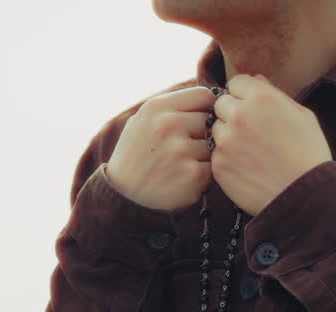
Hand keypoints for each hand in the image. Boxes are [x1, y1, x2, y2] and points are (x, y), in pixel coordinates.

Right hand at [104, 86, 216, 211]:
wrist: (121, 192)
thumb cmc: (136, 152)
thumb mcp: (143, 119)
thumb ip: (173, 105)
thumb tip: (213, 96)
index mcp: (158, 107)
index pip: (205, 96)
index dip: (206, 109)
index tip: (199, 120)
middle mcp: (169, 125)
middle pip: (212, 120)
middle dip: (204, 133)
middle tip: (186, 146)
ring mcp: (182, 150)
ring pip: (214, 145)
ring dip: (203, 155)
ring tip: (181, 163)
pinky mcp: (193, 175)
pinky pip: (213, 167)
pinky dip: (203, 174)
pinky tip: (184, 177)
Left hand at [209, 73, 333, 216]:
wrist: (304, 196)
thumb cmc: (309, 154)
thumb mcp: (302, 115)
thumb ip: (274, 94)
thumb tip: (255, 80)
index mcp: (261, 97)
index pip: (236, 83)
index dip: (244, 95)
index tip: (253, 110)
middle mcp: (239, 115)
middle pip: (221, 104)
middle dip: (232, 113)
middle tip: (251, 132)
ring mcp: (225, 141)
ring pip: (216, 129)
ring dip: (228, 136)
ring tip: (251, 152)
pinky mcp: (218, 165)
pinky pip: (215, 153)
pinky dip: (227, 158)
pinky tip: (247, 167)